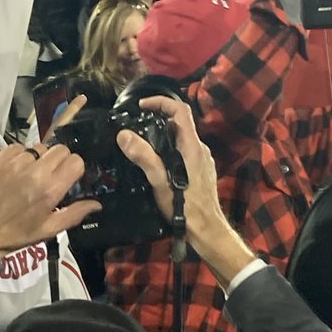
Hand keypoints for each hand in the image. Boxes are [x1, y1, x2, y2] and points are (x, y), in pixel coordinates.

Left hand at [0, 142, 100, 256]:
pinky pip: (18, 147)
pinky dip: (20, 156)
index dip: (74, 168)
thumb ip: (75, 214)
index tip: (67, 177)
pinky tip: (15, 171)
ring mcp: (14, 163)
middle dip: (60, 160)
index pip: (75, 161)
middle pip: (60, 149)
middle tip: (50, 175)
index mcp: (50, 190)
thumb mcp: (48, 230)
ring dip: (39, 158)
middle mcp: (34, 172)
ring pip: (39, 147)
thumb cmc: (15, 234)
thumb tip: (97, 204)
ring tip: (29, 174)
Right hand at [117, 96, 254, 287]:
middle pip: (180, 124)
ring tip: (143, 145)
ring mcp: (203, 160)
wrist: (207, 229)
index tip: (142, 105)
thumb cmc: (185, 206)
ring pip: (182, 139)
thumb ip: (144, 157)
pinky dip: (170, 149)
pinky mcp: (202, 171)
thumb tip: (124, 135)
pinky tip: (158, 165)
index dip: (161, 102)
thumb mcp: (160, 181)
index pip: (180, 110)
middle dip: (158, 119)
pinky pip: (185, 152)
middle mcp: (200, 148)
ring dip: (163, 136)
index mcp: (191, 146)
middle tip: (137, 125)